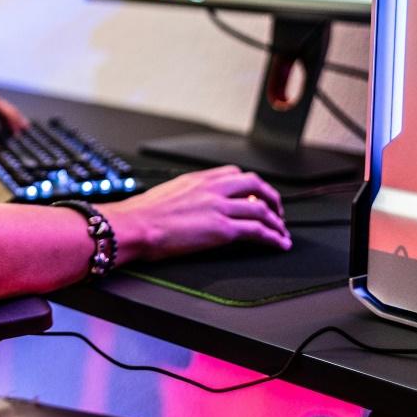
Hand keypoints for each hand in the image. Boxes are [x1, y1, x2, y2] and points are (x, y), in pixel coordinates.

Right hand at [108, 165, 289, 261]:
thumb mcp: (167, 193)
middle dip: (271, 198)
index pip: (234, 173)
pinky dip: (273, 237)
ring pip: (261, 209)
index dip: (250, 185)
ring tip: (281, 232)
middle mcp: (212, 189)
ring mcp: (219, 208)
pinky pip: (257, 231)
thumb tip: (190, 204)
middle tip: (276, 210)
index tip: (255, 195)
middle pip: (255, 185)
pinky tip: (278, 243)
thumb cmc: (142, 214)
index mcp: (198, 179)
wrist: (135, 225)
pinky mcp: (222, 229)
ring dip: (276, 221)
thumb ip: (186, 194)